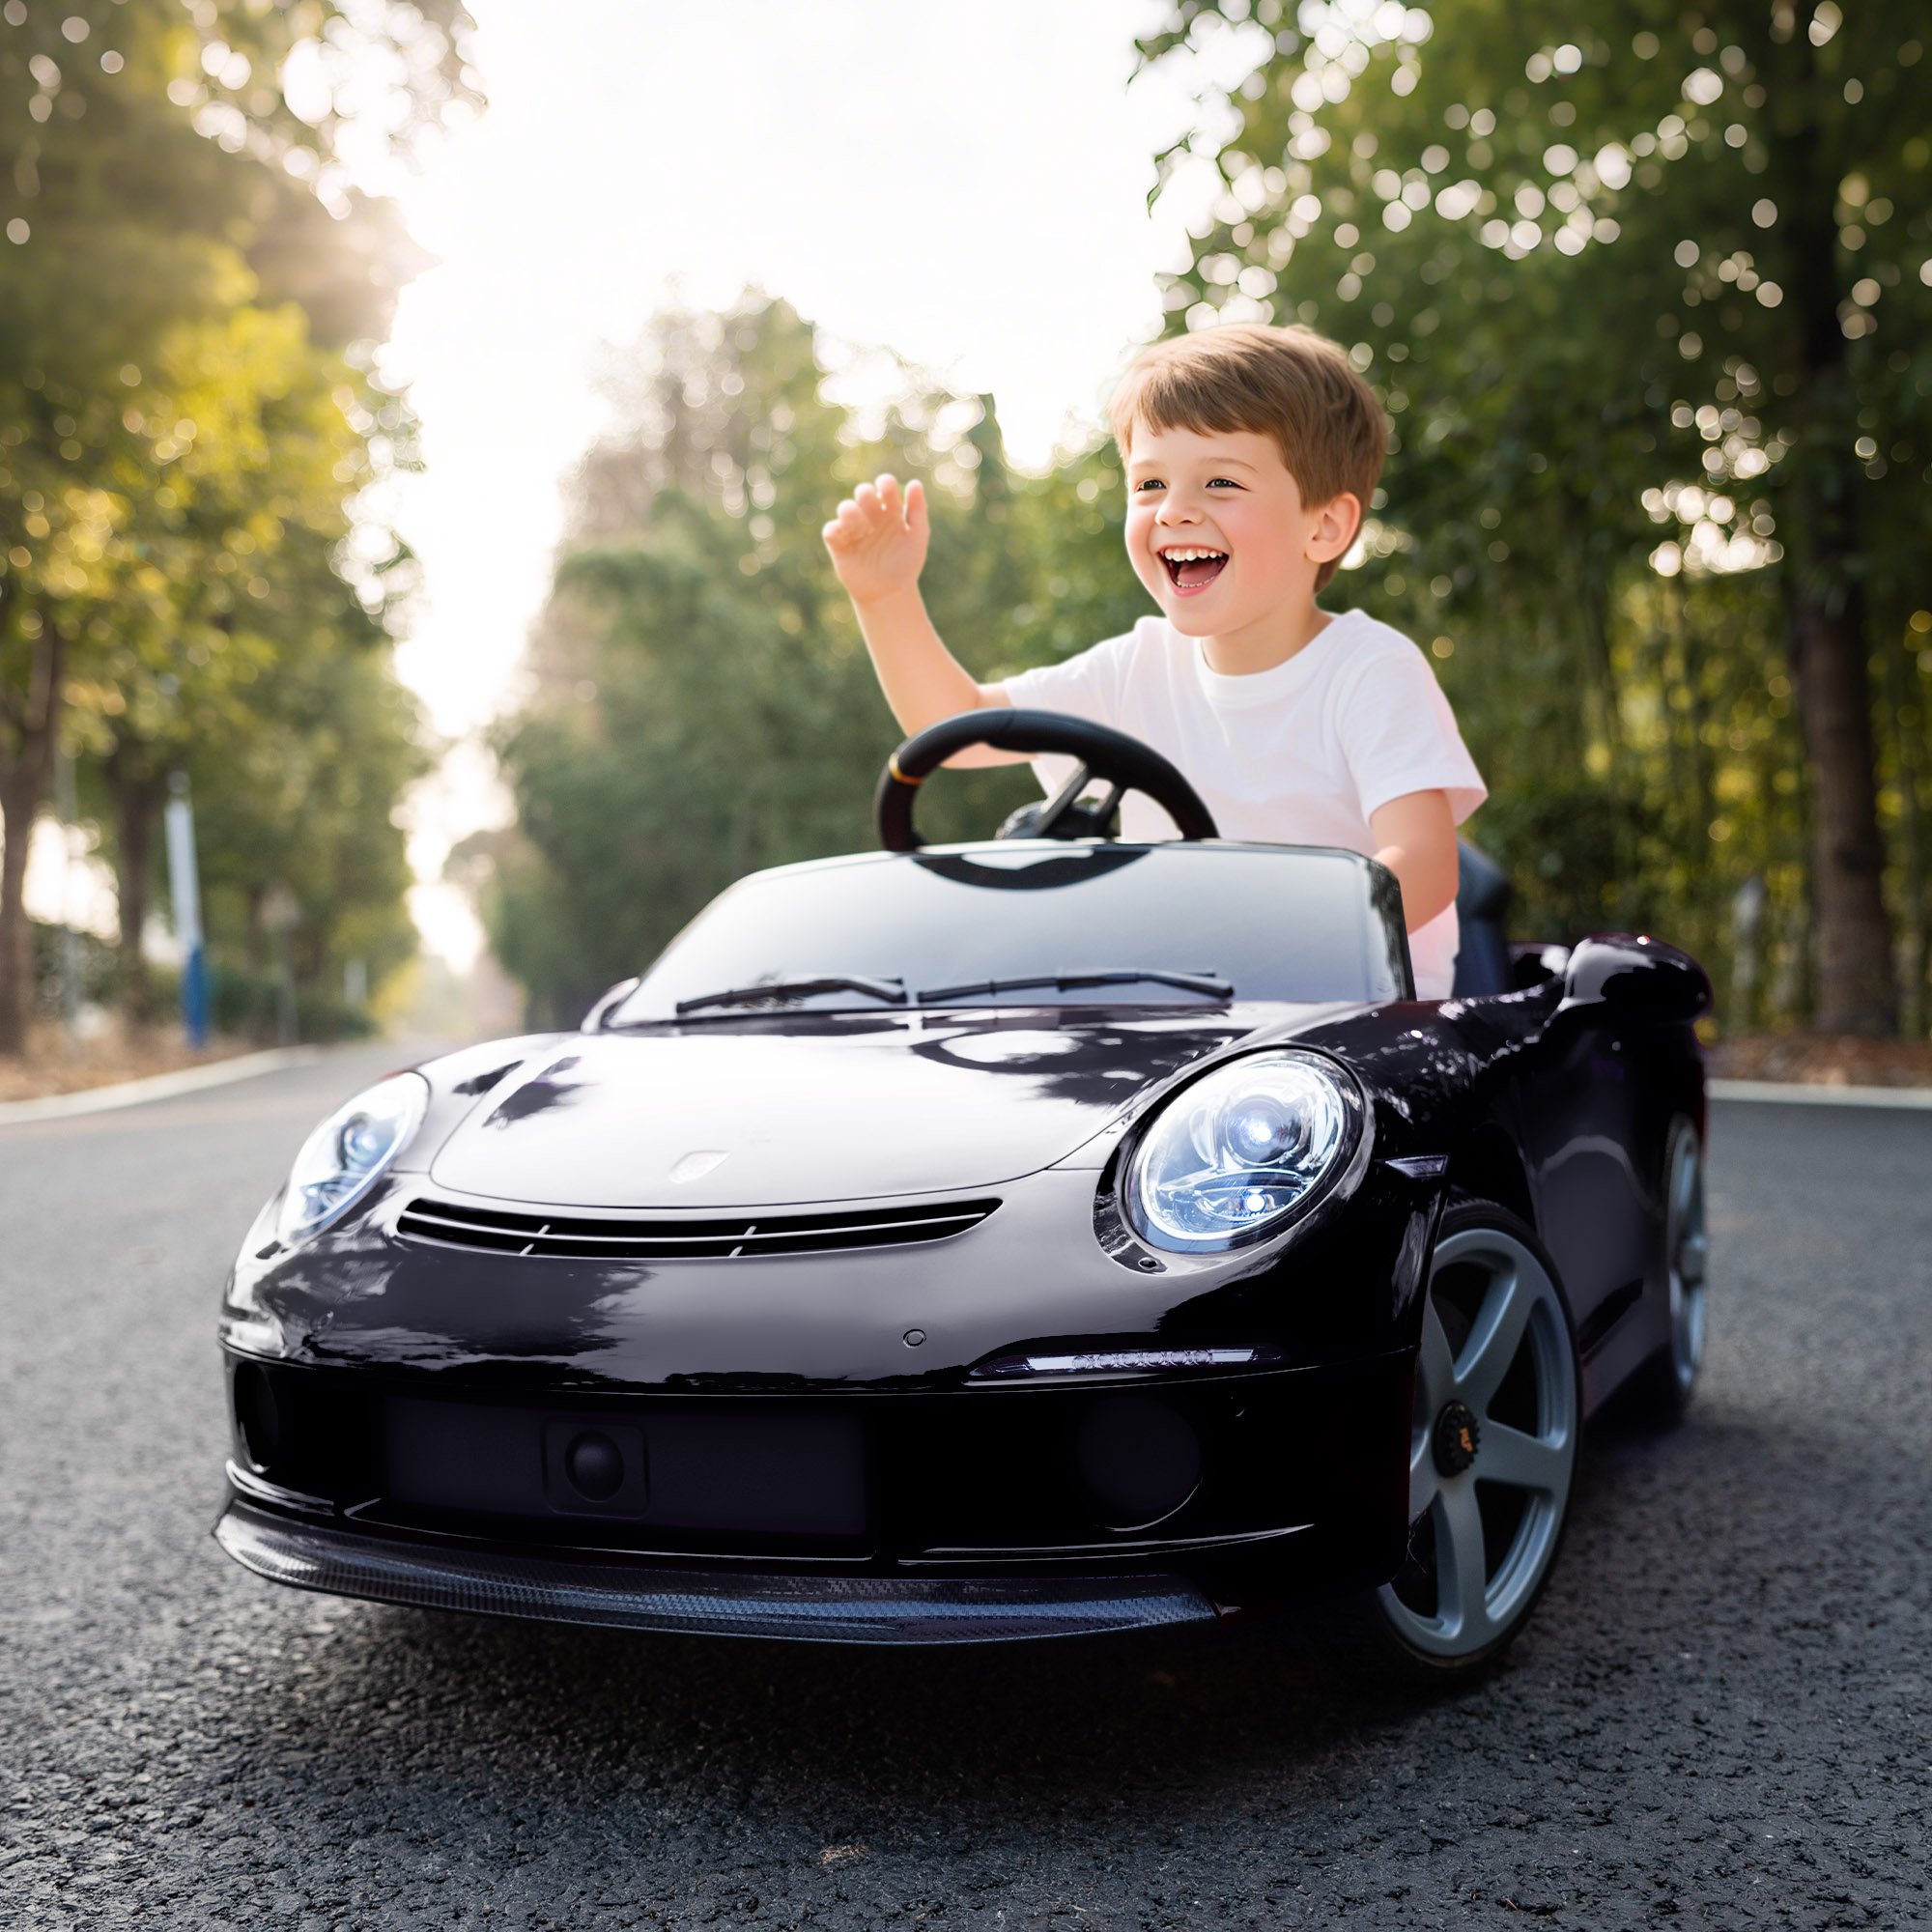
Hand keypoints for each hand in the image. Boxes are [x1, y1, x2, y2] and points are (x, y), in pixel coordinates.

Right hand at [822, 474, 928, 607]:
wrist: (890, 593)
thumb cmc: (905, 564)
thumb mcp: (918, 537)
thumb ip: (918, 510)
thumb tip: (915, 483)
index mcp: (890, 510)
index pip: (885, 487)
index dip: (884, 482)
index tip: (887, 487)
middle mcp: (870, 516)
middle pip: (863, 493)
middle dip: (866, 494)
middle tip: (873, 504)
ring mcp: (854, 529)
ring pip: (845, 508)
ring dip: (850, 509)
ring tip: (859, 523)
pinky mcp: (839, 544)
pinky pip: (830, 531)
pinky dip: (835, 529)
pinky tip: (845, 534)